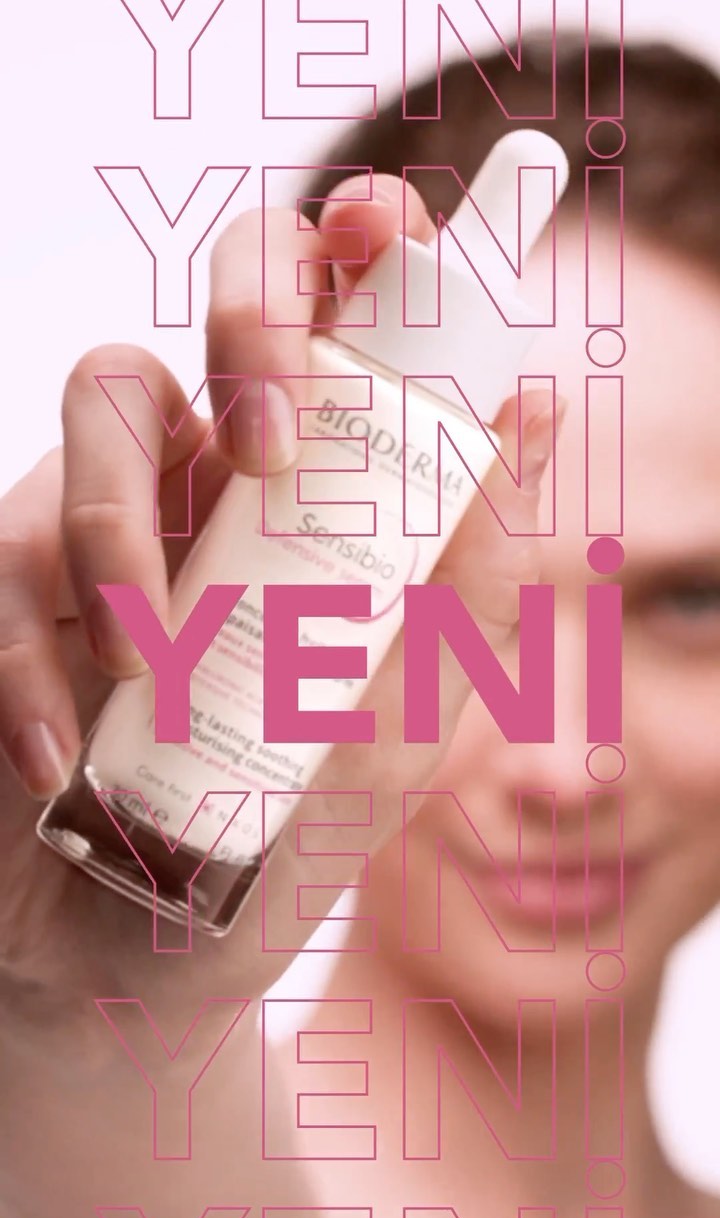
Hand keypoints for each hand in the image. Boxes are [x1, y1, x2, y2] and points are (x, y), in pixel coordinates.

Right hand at [0, 176, 562, 1043]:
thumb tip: (536, 412)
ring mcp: (106, 519)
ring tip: (145, 669)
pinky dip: (35, 658)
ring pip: (98, 409)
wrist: (134, 958)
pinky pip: (4, 557)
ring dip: (122, 533)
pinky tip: (64, 762)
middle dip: (250, 330)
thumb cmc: (280, 841)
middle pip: (219, 299)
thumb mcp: (405, 727)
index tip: (391, 239)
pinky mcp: (7, 585)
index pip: (344, 318)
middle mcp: (212, 480)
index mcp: (320, 500)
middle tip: (277, 448)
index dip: (363, 244)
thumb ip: (470, 586)